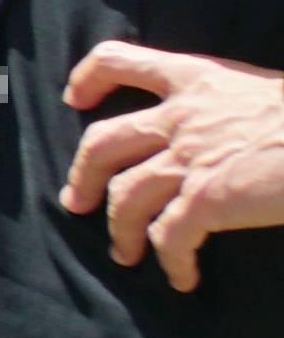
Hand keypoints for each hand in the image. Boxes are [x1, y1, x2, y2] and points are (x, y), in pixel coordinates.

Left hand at [63, 38, 283, 287]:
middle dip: (83, 175)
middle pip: (103, 141)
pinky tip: (182, 277)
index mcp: (197, 79)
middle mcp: (182, 115)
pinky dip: (170, 260)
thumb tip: (223, 134)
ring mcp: (190, 157)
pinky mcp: (207, 199)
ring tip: (125, 254)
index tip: (75, 99)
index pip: (121, 60)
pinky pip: (169, 236)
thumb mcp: (261, 93)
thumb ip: (226, 108)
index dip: (89, 78)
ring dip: (120, 230)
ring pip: (126, 196)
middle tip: (76, 202)